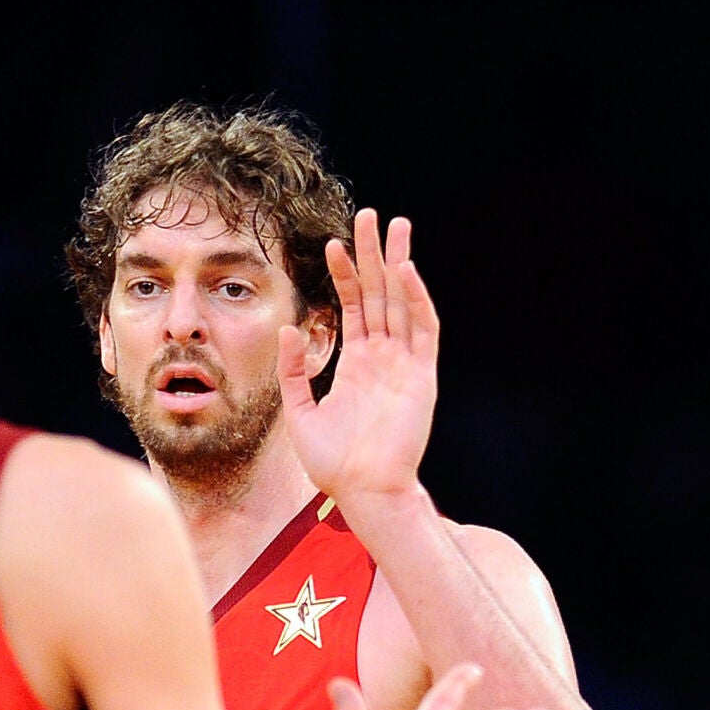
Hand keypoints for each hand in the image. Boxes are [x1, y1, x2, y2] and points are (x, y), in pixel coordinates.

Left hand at [278, 208, 438, 506]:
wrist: (364, 493)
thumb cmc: (333, 463)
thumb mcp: (300, 413)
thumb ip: (294, 371)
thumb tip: (287, 328)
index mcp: (357, 365)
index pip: (352, 307)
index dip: (344, 275)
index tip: (334, 243)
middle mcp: (383, 358)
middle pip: (379, 294)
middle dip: (374, 255)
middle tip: (369, 216)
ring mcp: (404, 365)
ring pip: (402, 302)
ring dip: (397, 264)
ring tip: (394, 226)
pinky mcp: (422, 377)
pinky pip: (422, 331)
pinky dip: (416, 300)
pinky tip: (405, 271)